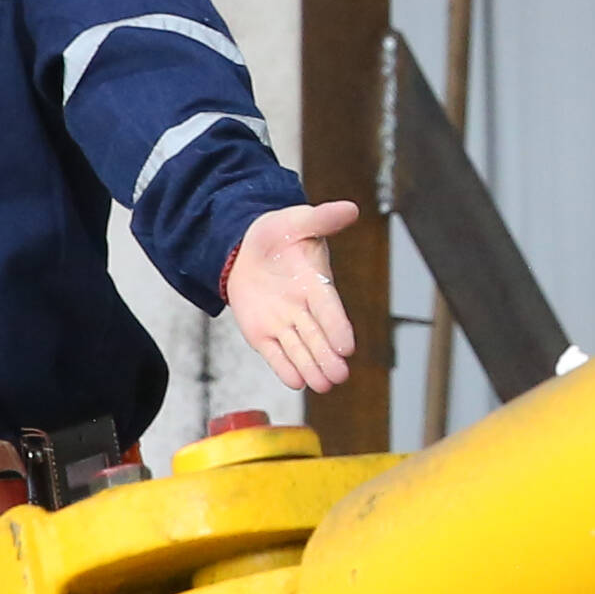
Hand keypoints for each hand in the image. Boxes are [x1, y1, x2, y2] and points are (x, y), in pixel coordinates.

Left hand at [226, 199, 364, 396]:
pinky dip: (285, 368)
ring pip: (300, 350)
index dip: (338, 326)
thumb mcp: (297, 221)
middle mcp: (304, 308)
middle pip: (318, 337)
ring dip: (312, 368)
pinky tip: (296, 382)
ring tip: (324, 385)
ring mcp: (284, 323)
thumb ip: (322, 219)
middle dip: (328, 357)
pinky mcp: (264, 334)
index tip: (348, 346)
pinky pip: (276, 354)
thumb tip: (351, 209)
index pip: (330, 308)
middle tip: (340, 374)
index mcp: (316, 283)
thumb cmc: (277, 234)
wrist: (244, 248)